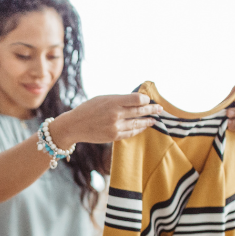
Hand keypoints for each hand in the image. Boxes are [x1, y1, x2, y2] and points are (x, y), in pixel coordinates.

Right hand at [48, 93, 163, 148]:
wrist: (74, 125)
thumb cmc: (88, 109)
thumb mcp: (103, 99)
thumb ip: (119, 100)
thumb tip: (137, 100)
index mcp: (113, 102)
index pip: (137, 99)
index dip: (145, 100)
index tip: (149, 100)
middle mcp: (115, 114)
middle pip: (140, 111)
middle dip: (152, 110)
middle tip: (160, 109)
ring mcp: (115, 127)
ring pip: (137, 124)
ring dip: (147, 121)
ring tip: (154, 120)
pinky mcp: (113, 136)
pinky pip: (130, 133)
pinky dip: (138, 129)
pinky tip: (142, 127)